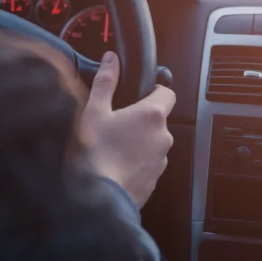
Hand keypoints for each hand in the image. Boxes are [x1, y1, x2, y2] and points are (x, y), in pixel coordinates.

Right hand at [80, 51, 175, 207]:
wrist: (95, 200)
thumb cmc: (93, 154)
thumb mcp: (94, 110)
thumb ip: (105, 82)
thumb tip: (111, 59)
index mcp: (151, 116)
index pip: (167, 93)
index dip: (156, 90)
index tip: (142, 92)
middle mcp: (162, 138)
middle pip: (157, 120)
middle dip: (140, 119)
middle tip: (115, 122)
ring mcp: (160, 162)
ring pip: (152, 144)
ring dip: (138, 142)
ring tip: (111, 146)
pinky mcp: (153, 181)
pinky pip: (147, 164)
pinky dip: (135, 162)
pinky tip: (114, 164)